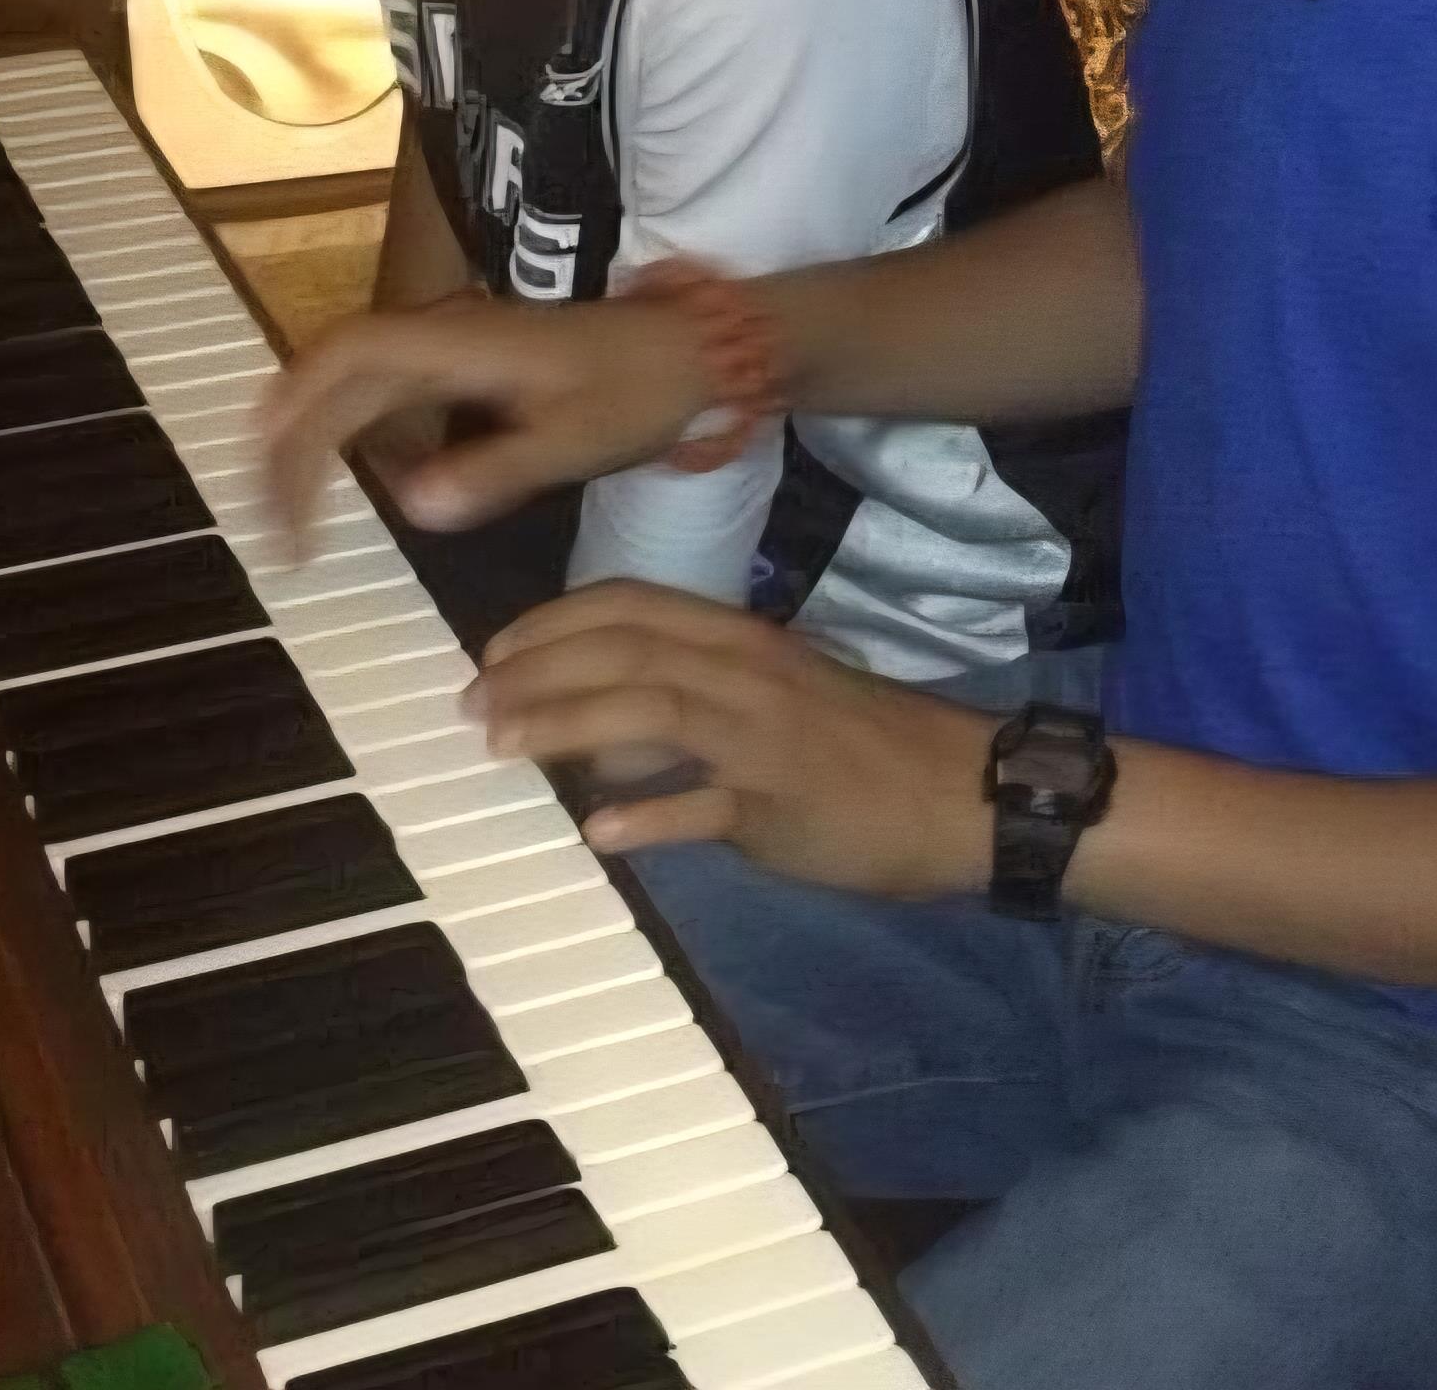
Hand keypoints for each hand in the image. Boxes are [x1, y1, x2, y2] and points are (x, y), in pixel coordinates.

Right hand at [255, 267, 721, 557]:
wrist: (699, 350)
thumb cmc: (643, 388)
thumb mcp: (576, 440)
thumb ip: (496, 472)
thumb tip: (412, 506)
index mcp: (458, 345)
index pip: (344, 360)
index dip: (294, 413)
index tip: (271, 482)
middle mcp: (443, 336)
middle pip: (331, 372)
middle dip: (286, 439)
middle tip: (267, 520)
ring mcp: (453, 348)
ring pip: (352, 381)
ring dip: (311, 433)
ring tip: (287, 508)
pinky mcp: (467, 367)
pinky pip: (385, 392)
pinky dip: (349, 432)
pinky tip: (346, 482)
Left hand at [465, 583, 988, 899]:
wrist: (964, 790)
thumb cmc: (868, 744)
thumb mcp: (781, 698)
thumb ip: (698, 700)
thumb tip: (604, 731)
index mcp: (743, 639)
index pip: (632, 605)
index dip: (552, 623)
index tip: (492, 653)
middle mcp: (745, 672)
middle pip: (623, 649)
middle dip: (535, 672)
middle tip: (472, 706)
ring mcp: (762, 736)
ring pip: (649, 708)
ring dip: (564, 724)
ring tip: (502, 748)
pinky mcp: (780, 804)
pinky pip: (705, 806)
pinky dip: (647, 815)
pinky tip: (600, 832)